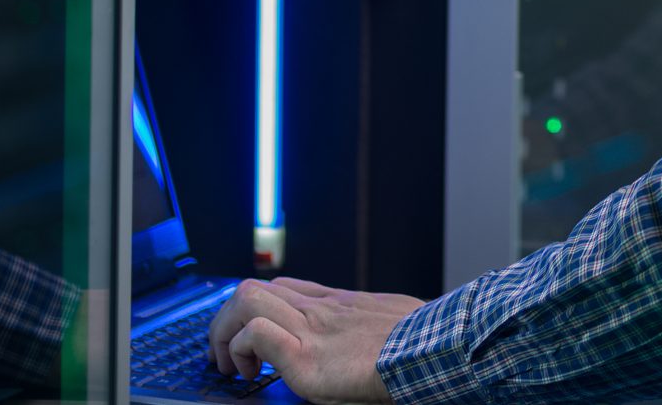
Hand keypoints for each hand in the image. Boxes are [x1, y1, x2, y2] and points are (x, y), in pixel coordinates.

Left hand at [205, 277, 422, 402]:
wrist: (435, 350)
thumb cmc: (424, 341)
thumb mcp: (396, 320)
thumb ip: (376, 325)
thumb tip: (388, 340)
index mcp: (340, 303)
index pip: (283, 287)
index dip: (258, 309)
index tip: (253, 338)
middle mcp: (319, 309)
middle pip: (253, 288)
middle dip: (228, 320)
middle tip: (231, 356)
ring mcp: (310, 329)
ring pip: (245, 300)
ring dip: (226, 333)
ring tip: (234, 366)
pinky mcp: (304, 357)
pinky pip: (257, 334)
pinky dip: (243, 349)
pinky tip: (251, 373)